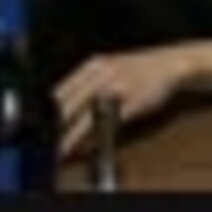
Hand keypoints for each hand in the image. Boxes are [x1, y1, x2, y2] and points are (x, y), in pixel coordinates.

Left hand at [53, 49, 192, 157]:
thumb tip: (63, 103)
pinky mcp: (133, 103)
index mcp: (94, 65)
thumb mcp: (109, 67)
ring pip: (87, 116)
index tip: (40, 126)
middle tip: (47, 142)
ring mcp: (118, 88)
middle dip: (57, 126)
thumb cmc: (139, 68)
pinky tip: (90, 144)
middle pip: (70, 104)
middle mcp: (103, 74)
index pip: (62, 90)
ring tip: (62, 148)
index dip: (49, 111)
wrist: (171, 63)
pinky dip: (98, 136)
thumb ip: (87, 83)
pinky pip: (110, 123)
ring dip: (73, 135)